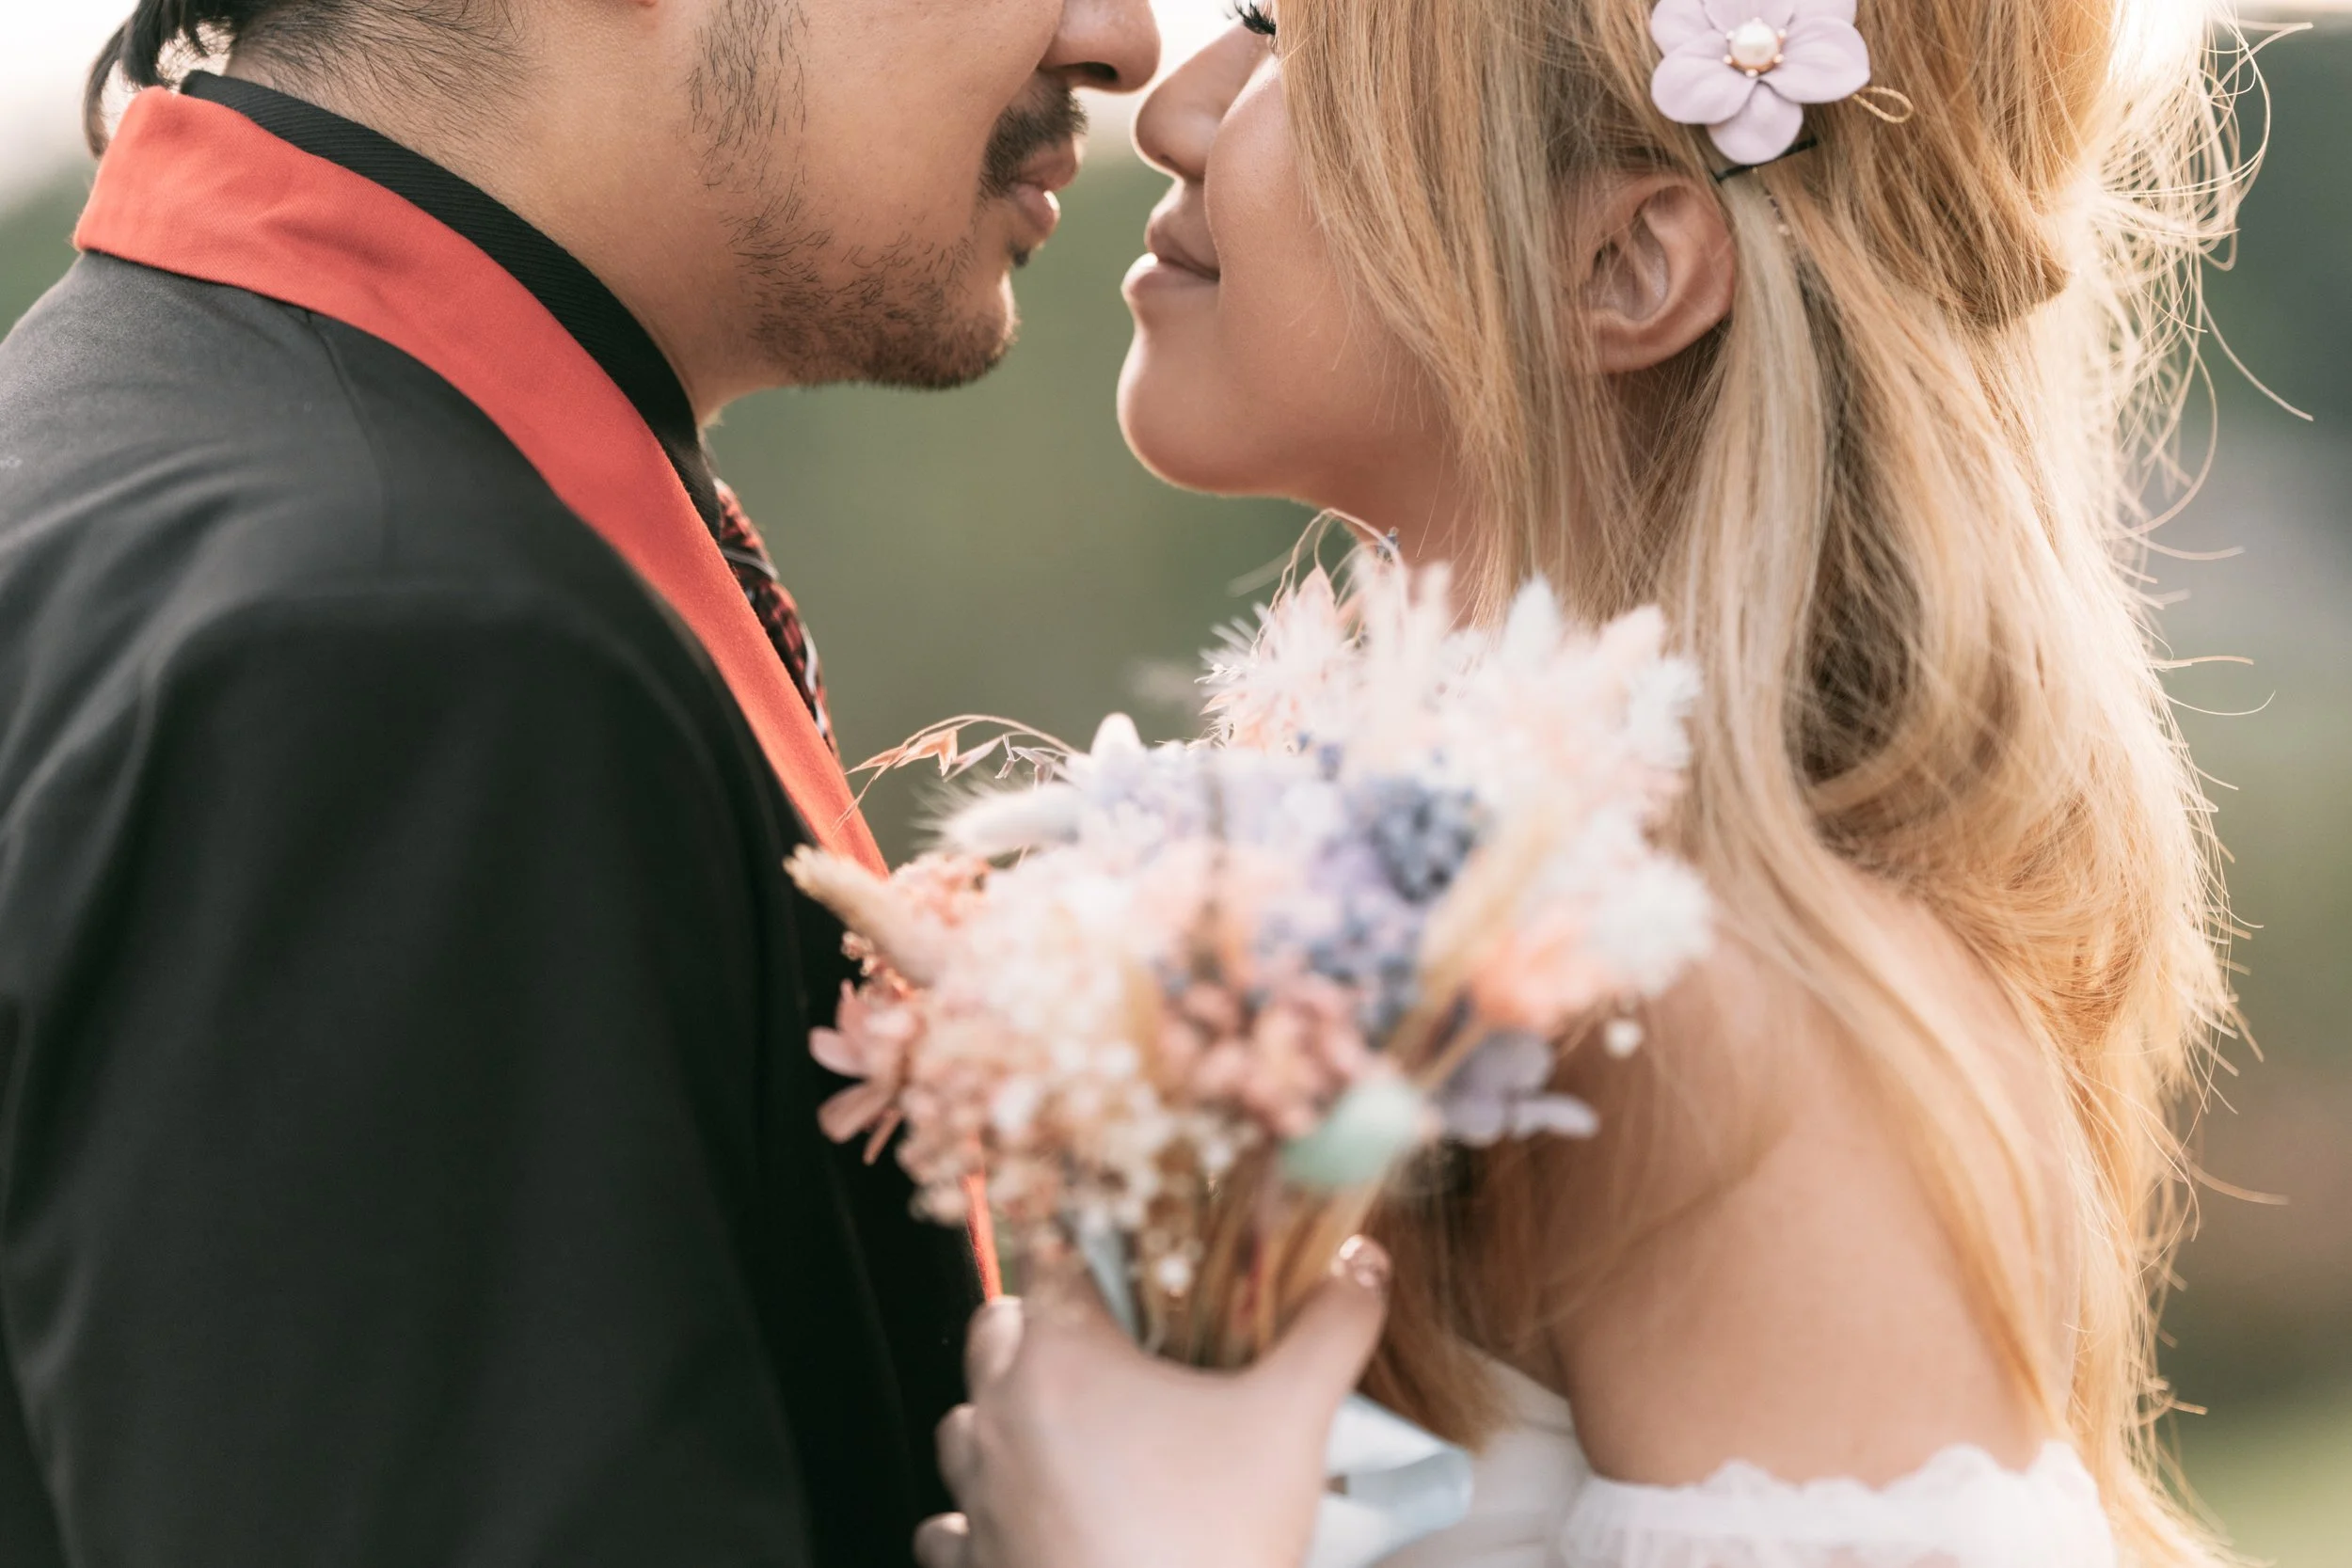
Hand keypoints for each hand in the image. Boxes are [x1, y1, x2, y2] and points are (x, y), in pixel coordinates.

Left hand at [915, 1237, 1391, 1567]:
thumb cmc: (1213, 1546)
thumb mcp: (1291, 1425)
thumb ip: (1330, 1329)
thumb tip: (1365, 1260)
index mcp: (1060, 1360)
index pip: (1049, 1254)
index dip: (1092, 1251)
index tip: (1136, 1270)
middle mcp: (997, 1416)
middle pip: (998, 1327)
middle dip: (1051, 1330)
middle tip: (1123, 1356)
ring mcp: (973, 1496)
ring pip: (966, 1422)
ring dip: (1012, 1419)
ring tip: (1087, 1441)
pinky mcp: (969, 1566)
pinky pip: (952, 1522)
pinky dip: (985, 1516)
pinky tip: (1043, 1523)